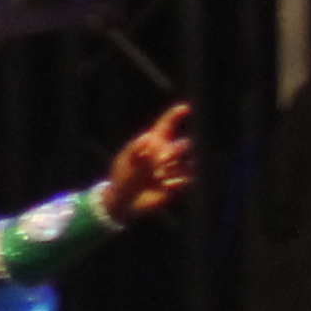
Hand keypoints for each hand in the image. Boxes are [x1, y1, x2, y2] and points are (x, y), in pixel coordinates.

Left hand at [101, 102, 195, 222]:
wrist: (125, 202)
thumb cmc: (122, 177)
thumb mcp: (124, 162)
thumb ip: (135, 151)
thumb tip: (148, 138)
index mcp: (154, 142)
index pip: (167, 125)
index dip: (176, 115)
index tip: (186, 108)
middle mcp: (167, 153)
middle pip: (183, 145)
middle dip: (176, 151)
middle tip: (161, 161)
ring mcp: (173, 169)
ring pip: (188, 162)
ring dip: (174, 169)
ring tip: (159, 177)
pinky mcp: (178, 184)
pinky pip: (188, 179)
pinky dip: (177, 182)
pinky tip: (165, 186)